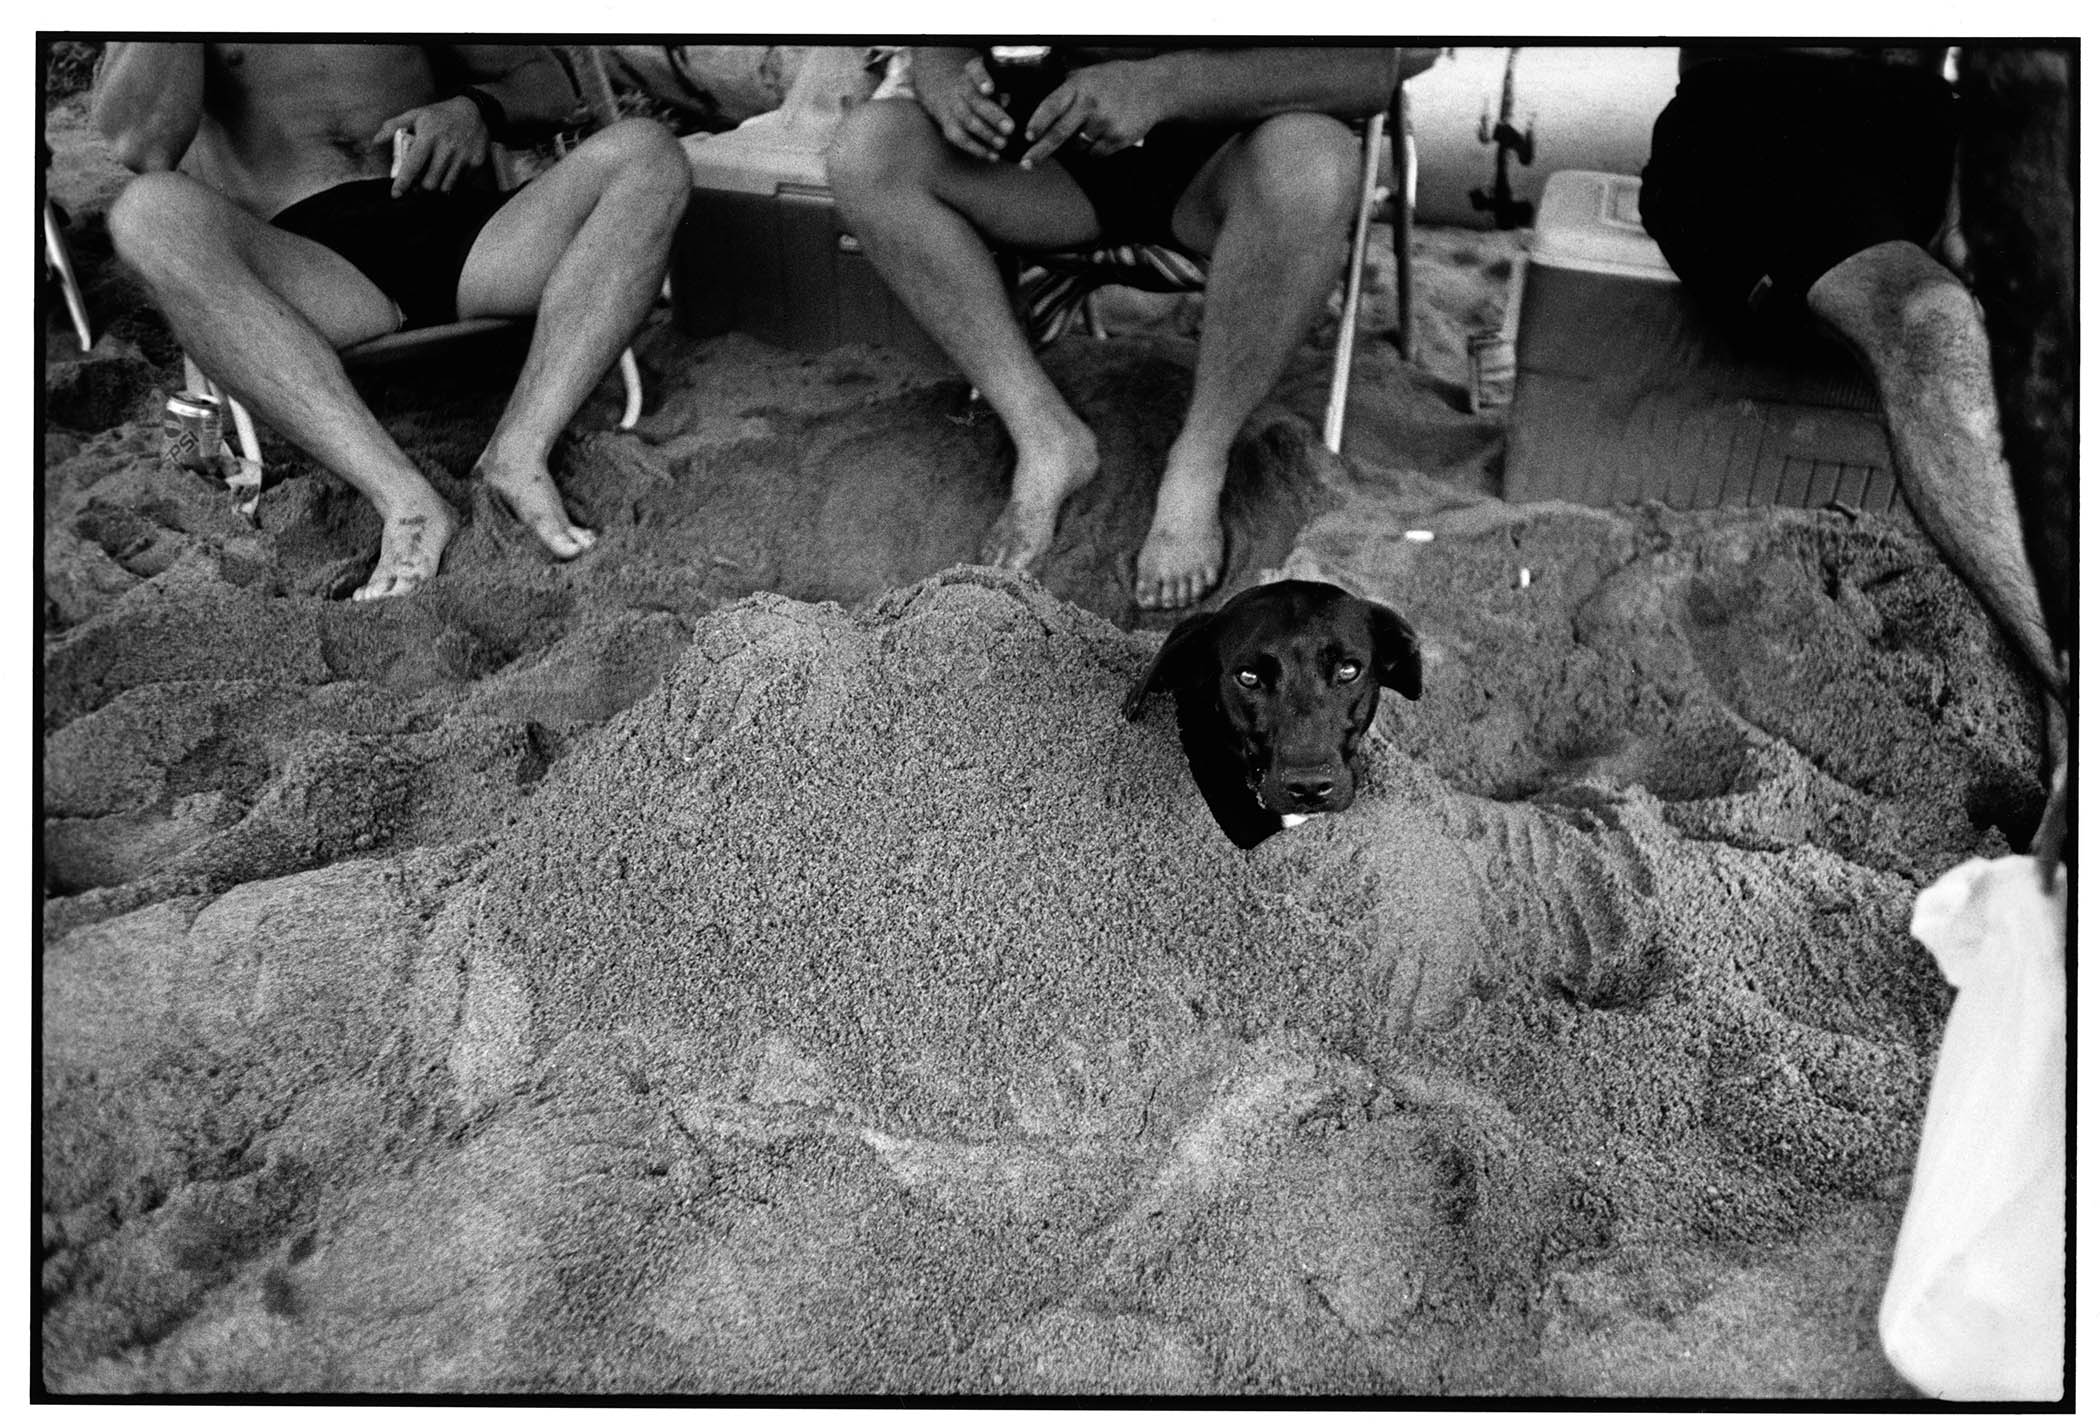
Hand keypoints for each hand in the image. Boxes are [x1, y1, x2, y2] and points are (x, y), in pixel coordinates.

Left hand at [374, 96, 489, 196]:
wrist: (473, 111)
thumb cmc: (440, 115)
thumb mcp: (416, 114)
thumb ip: (394, 126)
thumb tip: (375, 141)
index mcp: (428, 137)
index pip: (413, 166)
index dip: (403, 183)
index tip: (396, 194)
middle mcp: (446, 148)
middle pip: (429, 183)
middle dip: (421, 188)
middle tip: (418, 186)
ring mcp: (462, 157)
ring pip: (445, 187)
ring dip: (436, 187)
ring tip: (433, 180)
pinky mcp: (476, 163)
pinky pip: (461, 183)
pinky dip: (452, 183)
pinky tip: (450, 173)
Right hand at [912, 50, 1012, 161]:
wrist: (946, 91)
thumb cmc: (982, 87)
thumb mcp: (993, 80)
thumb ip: (1001, 89)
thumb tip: (1007, 101)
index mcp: (972, 71)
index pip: (976, 71)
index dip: (982, 80)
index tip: (989, 90)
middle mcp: (960, 87)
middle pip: (974, 100)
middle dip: (992, 115)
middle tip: (1010, 128)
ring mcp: (952, 106)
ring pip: (967, 120)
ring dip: (986, 134)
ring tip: (1003, 144)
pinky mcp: (948, 125)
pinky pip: (960, 138)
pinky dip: (977, 148)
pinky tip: (992, 156)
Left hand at [1015, 61, 1160, 168]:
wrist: (1154, 88)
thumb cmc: (1117, 81)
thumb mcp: (1090, 74)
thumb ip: (1067, 89)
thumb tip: (1042, 111)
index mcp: (1080, 86)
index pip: (1052, 106)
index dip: (1038, 123)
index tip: (1027, 137)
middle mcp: (1091, 104)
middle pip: (1059, 133)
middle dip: (1040, 152)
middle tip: (1026, 164)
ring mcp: (1105, 123)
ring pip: (1077, 146)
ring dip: (1077, 143)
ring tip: (1094, 126)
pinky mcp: (1117, 139)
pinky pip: (1095, 153)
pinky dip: (1094, 148)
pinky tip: (1106, 132)